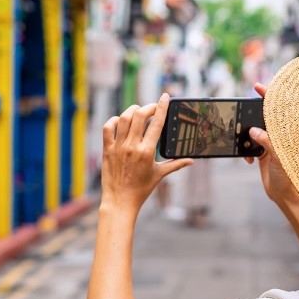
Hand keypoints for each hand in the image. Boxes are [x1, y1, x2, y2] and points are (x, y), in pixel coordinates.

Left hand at [101, 94, 192, 212]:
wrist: (120, 201)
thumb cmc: (141, 189)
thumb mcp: (160, 175)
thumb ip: (176, 165)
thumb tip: (191, 160)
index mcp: (147, 151)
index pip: (156, 123)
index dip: (161, 107)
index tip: (165, 96)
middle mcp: (132, 146)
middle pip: (140, 116)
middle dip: (148, 107)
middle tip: (152, 107)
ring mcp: (118, 147)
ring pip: (124, 118)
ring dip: (132, 110)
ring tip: (138, 110)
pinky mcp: (107, 149)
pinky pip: (108, 128)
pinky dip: (114, 120)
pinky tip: (120, 120)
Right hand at [243, 83, 298, 205]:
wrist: (286, 195)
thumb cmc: (291, 176)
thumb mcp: (280, 157)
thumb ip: (268, 142)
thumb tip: (254, 131)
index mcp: (286, 133)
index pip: (278, 111)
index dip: (268, 97)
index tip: (257, 87)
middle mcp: (278, 136)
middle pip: (264, 118)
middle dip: (251, 115)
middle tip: (240, 112)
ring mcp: (270, 144)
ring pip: (254, 132)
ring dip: (246, 136)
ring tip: (243, 142)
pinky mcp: (262, 153)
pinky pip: (249, 146)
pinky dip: (245, 150)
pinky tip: (249, 159)